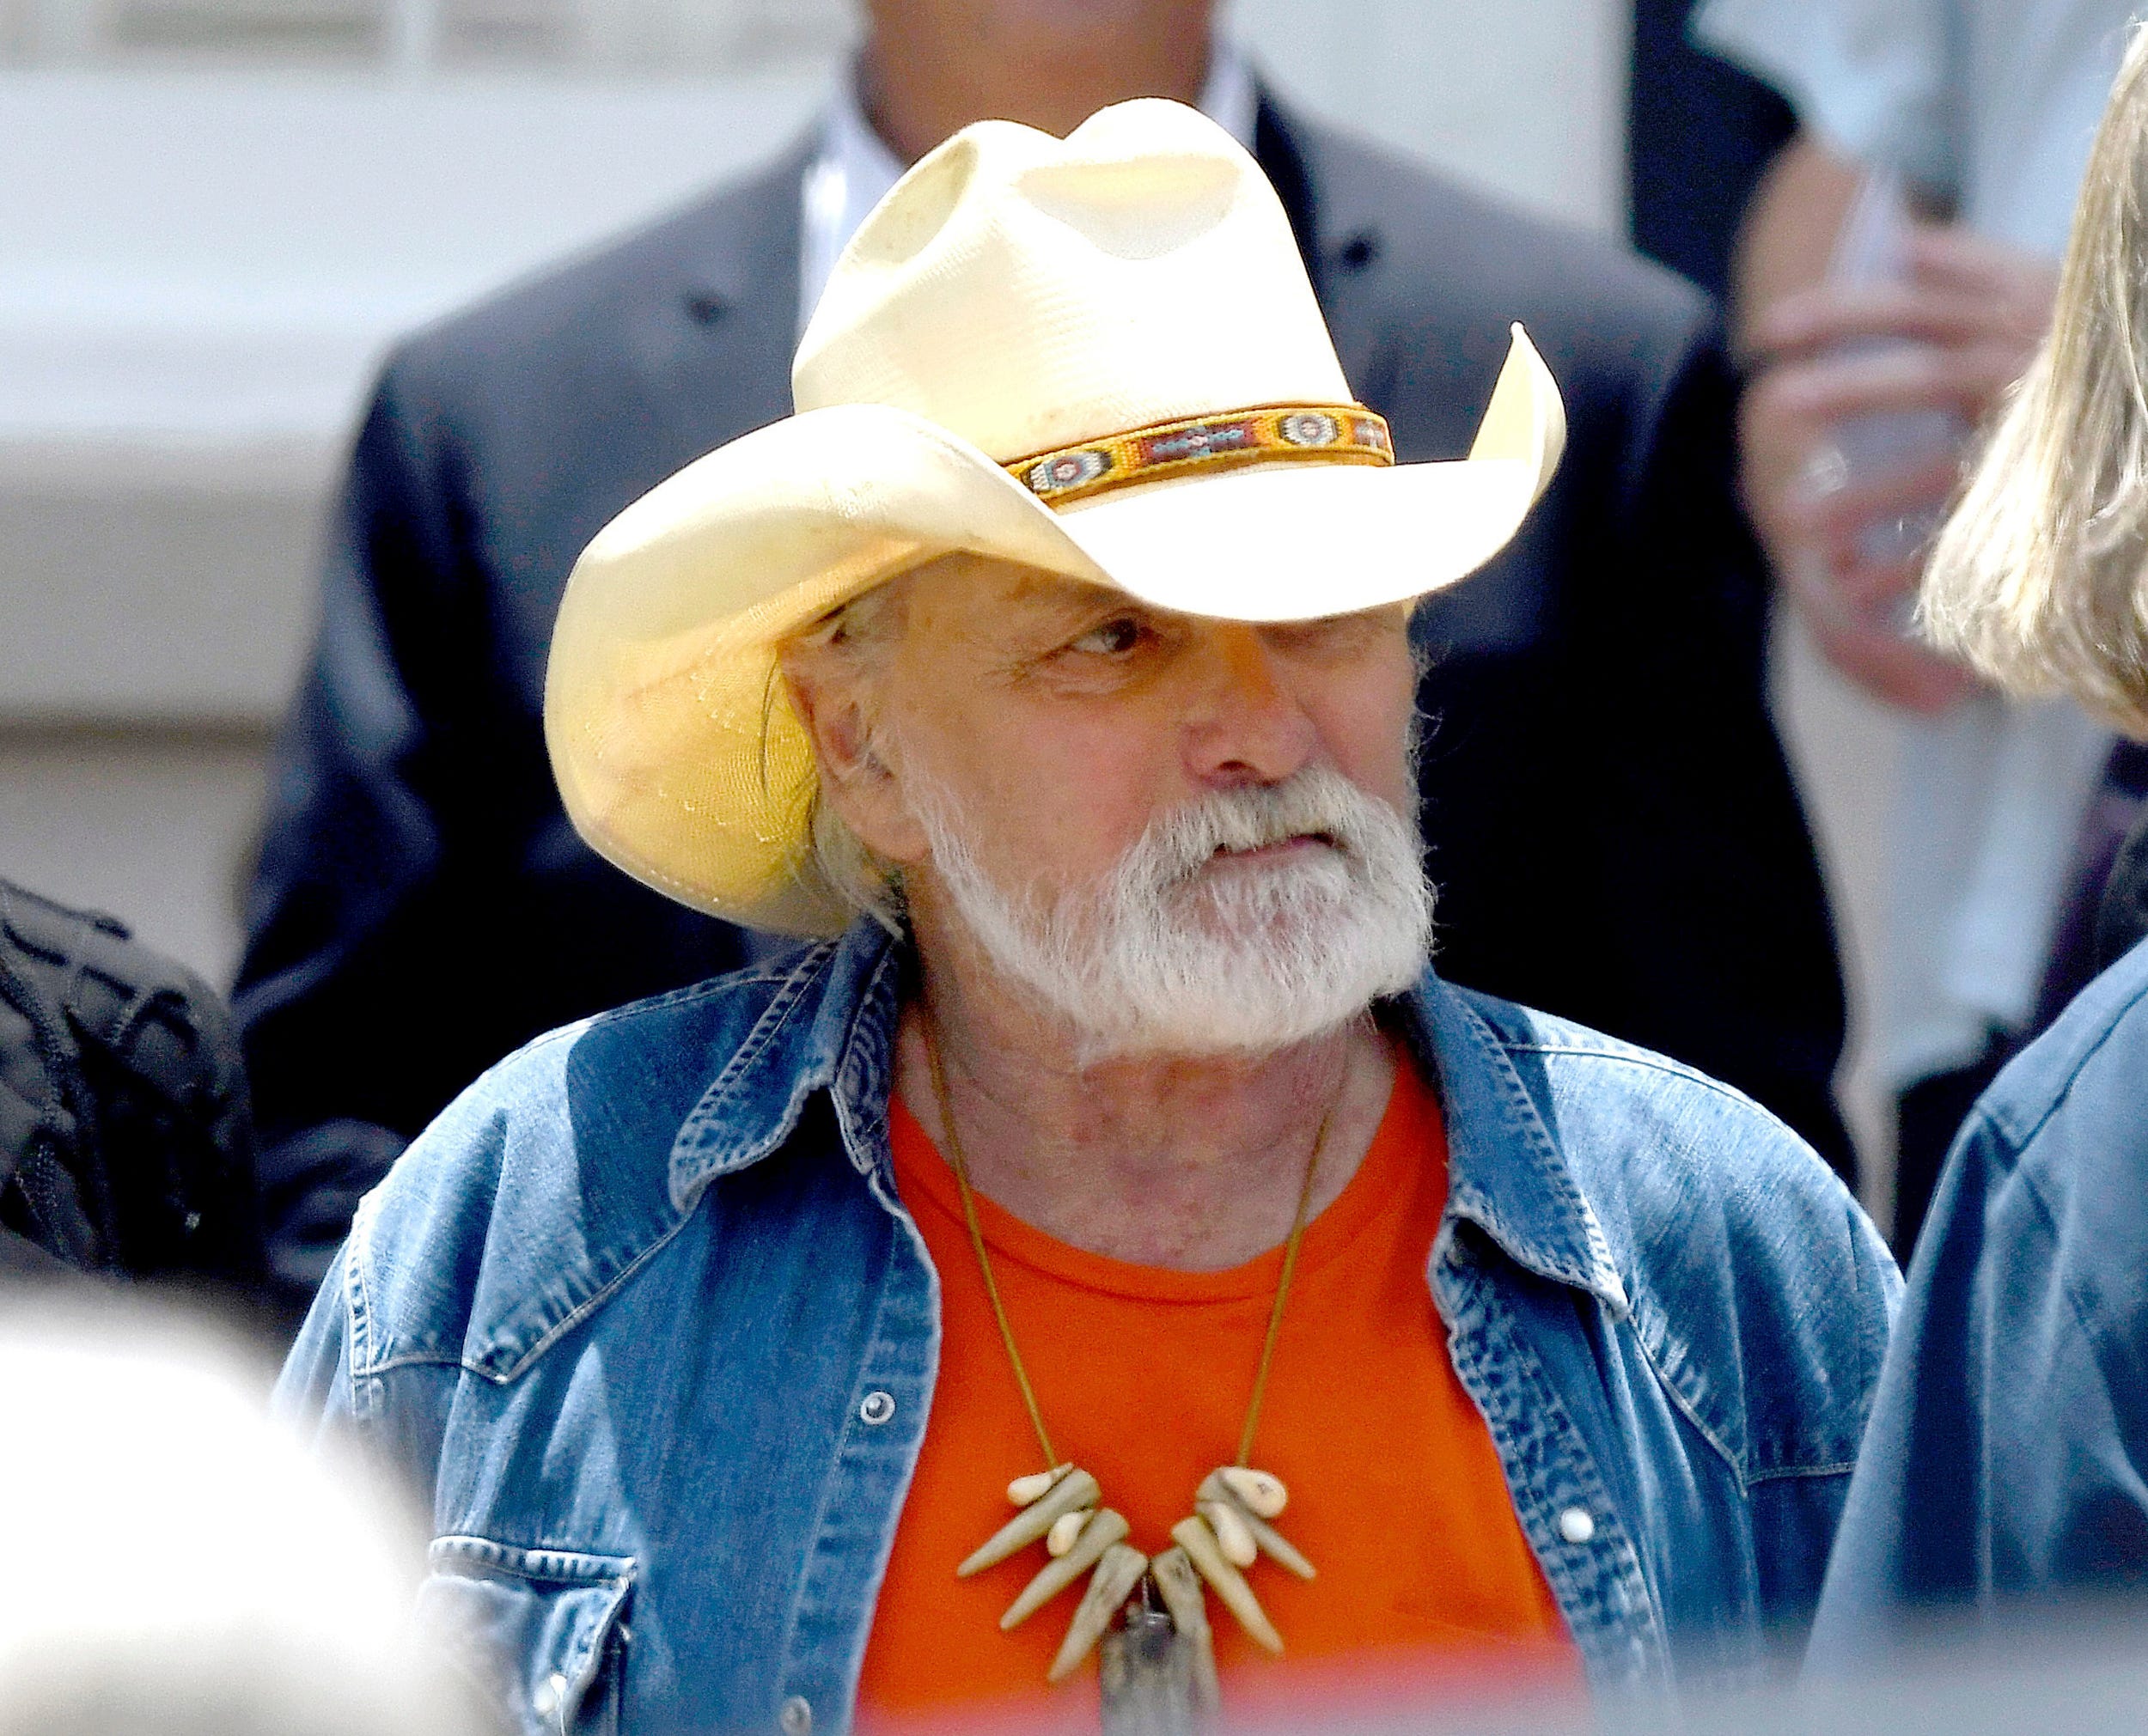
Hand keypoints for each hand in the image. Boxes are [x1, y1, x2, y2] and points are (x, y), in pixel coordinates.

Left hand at [1739, 225, 2056, 711]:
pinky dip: (1911, 568)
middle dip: (1846, 390)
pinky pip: (1976, 545)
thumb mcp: (2059, 296)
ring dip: (1865, 498)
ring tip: (1790, 522)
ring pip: (1948, 468)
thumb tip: (1904, 246)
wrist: (2140, 428)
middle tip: (1768, 405)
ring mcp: (2053, 442)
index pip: (1923, 307)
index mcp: (2036, 316)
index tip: (1763, 331)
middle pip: (1931, 377)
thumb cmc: (2097, 360)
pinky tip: (1851, 590)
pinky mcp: (2060, 506)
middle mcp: (2044, 372)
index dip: (1840, 313)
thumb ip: (1985, 271)